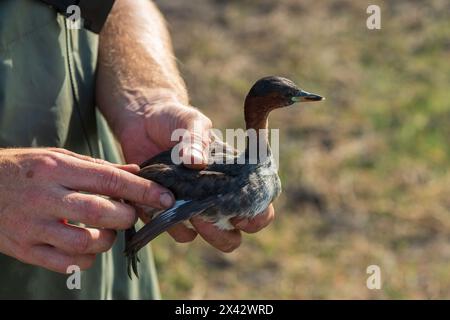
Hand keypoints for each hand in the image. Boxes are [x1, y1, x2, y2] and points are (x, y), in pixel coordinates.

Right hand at [0, 148, 174, 272]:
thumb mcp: (59, 157)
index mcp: (56, 169)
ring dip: (107, 240)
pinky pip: (66, 264)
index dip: (142, 191)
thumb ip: (98, 167)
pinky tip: (85, 245)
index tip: (165, 198)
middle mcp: (45, 196)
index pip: (109, 180)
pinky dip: (86, 259)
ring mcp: (32, 226)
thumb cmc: (26, 169)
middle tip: (128, 214)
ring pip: (86, 243)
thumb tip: (135, 172)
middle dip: (126, 217)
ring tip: (105, 231)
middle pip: (101, 213)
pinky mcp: (24, 249)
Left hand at [115, 91, 274, 251]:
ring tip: (179, 207)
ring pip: (204, 237)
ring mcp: (192, 207)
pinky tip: (156, 201)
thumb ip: (196, 139)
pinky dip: (166, 222)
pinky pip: (173, 229)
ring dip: (196, 231)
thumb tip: (196, 163)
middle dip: (222, 234)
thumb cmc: (177, 119)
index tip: (239, 213)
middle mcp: (216, 198)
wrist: (143, 120)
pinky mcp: (166, 211)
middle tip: (204, 216)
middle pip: (233, 236)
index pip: (259, 206)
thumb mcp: (191, 122)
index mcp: (234, 178)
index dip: (256, 217)